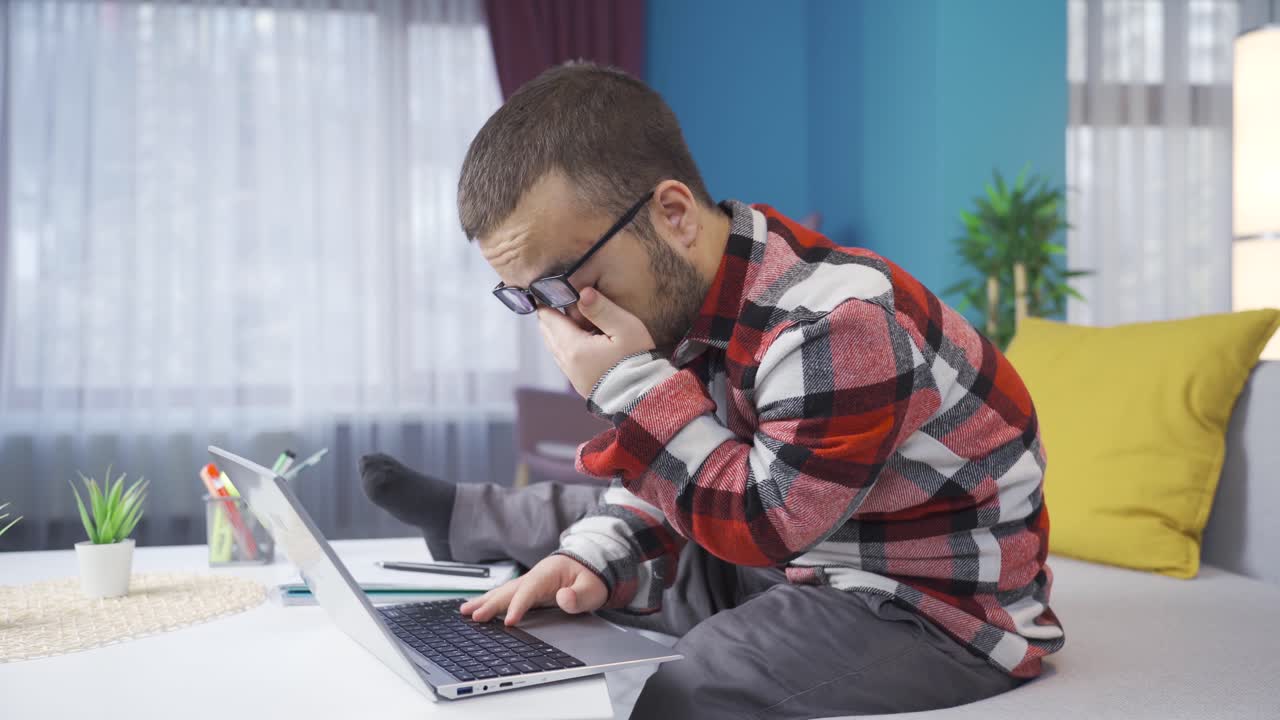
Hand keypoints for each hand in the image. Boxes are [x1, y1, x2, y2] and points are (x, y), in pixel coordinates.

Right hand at [459, 554, 607, 625]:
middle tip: (474, 616)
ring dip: (484, 602)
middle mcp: (534, 576)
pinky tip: (479, 609)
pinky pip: (506, 596)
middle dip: (491, 604)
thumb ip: (579, 595)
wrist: (590, 564)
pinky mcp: (528, 590)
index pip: (529, 591)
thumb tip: (563, 598)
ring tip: (465, 612)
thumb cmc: (591, 576)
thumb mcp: (592, 587)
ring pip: (503, 592)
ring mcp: (529, 583)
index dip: (518, 606)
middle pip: (509, 590)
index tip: (509, 621)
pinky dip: (491, 602)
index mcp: (548, 573)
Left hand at [538, 287, 654, 397]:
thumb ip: (602, 309)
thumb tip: (582, 292)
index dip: (549, 301)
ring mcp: (572, 375)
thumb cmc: (637, 360)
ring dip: (561, 330)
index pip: (548, 318)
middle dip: (553, 314)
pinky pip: (564, 359)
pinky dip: (568, 345)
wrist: (645, 398)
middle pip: (547, 331)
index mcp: (573, 347)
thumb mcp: (625, 328)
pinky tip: (585, 339)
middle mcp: (566, 363)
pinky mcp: (580, 383)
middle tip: (569, 301)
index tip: (557, 289)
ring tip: (578, 317)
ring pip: (554, 345)